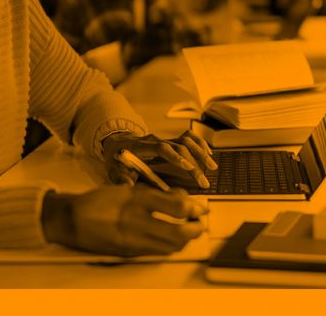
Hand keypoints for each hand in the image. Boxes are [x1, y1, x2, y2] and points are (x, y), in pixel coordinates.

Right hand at [41, 185, 206, 256]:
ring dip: (185, 239)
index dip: (194, 208)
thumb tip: (182, 198)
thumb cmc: (98, 202)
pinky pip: (158, 252)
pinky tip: (171, 237)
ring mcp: (133, 242)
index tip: (200, 207)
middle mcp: (137, 223)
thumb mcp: (129, 190)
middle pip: (179, 233)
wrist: (71, 221)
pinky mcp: (130, 253)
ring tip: (188, 229)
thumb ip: (157, 194)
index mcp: (136, 201)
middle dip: (195, 229)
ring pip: (171, 246)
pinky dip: (170, 245)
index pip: (177, 207)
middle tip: (199, 222)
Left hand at [102, 131, 217, 188]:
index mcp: (141, 147)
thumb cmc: (117, 159)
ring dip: (201, 152)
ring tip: (212, 167)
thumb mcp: (114, 170)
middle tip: (203, 182)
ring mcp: (164, 139)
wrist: (118, 144)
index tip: (188, 168)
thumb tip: (129, 187)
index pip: (161, 148)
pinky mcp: (170, 141)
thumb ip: (121, 178)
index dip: (175, 156)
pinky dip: (199, 144)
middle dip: (194, 163)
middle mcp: (155, 140)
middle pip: (179, 146)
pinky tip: (208, 154)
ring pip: (187, 140)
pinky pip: (188, 138)